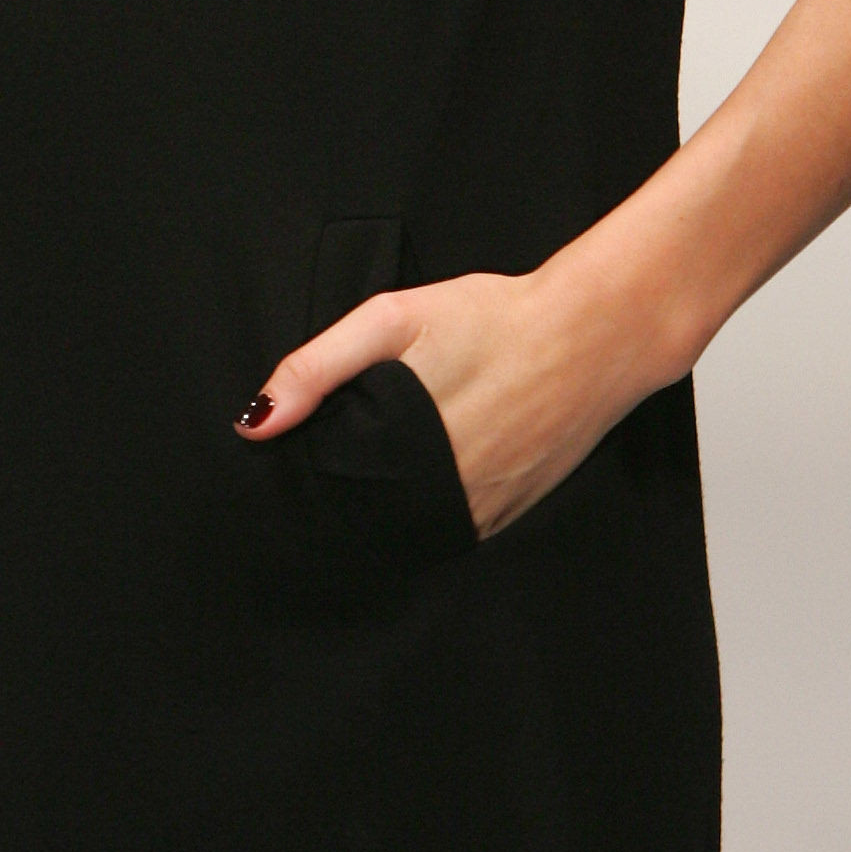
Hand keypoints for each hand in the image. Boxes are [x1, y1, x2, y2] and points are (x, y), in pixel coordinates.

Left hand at [236, 260, 647, 541]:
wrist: (594, 332)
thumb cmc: (494, 317)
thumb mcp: (394, 319)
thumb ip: (318, 368)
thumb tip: (256, 421)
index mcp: (401, 449)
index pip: (329, 496)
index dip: (309, 483)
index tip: (297, 467)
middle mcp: (441, 493)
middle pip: (365, 519)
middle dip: (346, 497)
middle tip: (350, 457)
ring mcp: (479, 512)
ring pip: (408, 534)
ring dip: (389, 509)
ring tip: (393, 461)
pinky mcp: (508, 516)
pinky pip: (452, 530)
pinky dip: (432, 511)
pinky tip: (433, 471)